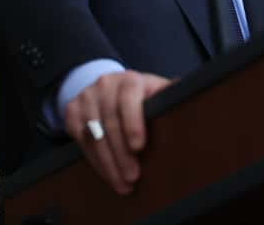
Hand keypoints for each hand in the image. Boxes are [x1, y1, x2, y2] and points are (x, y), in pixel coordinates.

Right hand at [63, 70, 171, 194]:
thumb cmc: (143, 97)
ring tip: (122, 183)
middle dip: (121, 154)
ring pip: (93, 134)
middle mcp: (106, 84)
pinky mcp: (72, 109)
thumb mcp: (159, 92)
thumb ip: (173, 96)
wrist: (112, 87)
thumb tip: (191, 97)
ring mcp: (86, 95)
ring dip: (108, 163)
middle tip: (132, 178)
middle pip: (110, 122)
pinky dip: (94, 160)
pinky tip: (107, 173)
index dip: (133, 122)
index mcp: (131, 80)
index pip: (129, 98)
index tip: (139, 147)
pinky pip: (80, 139)